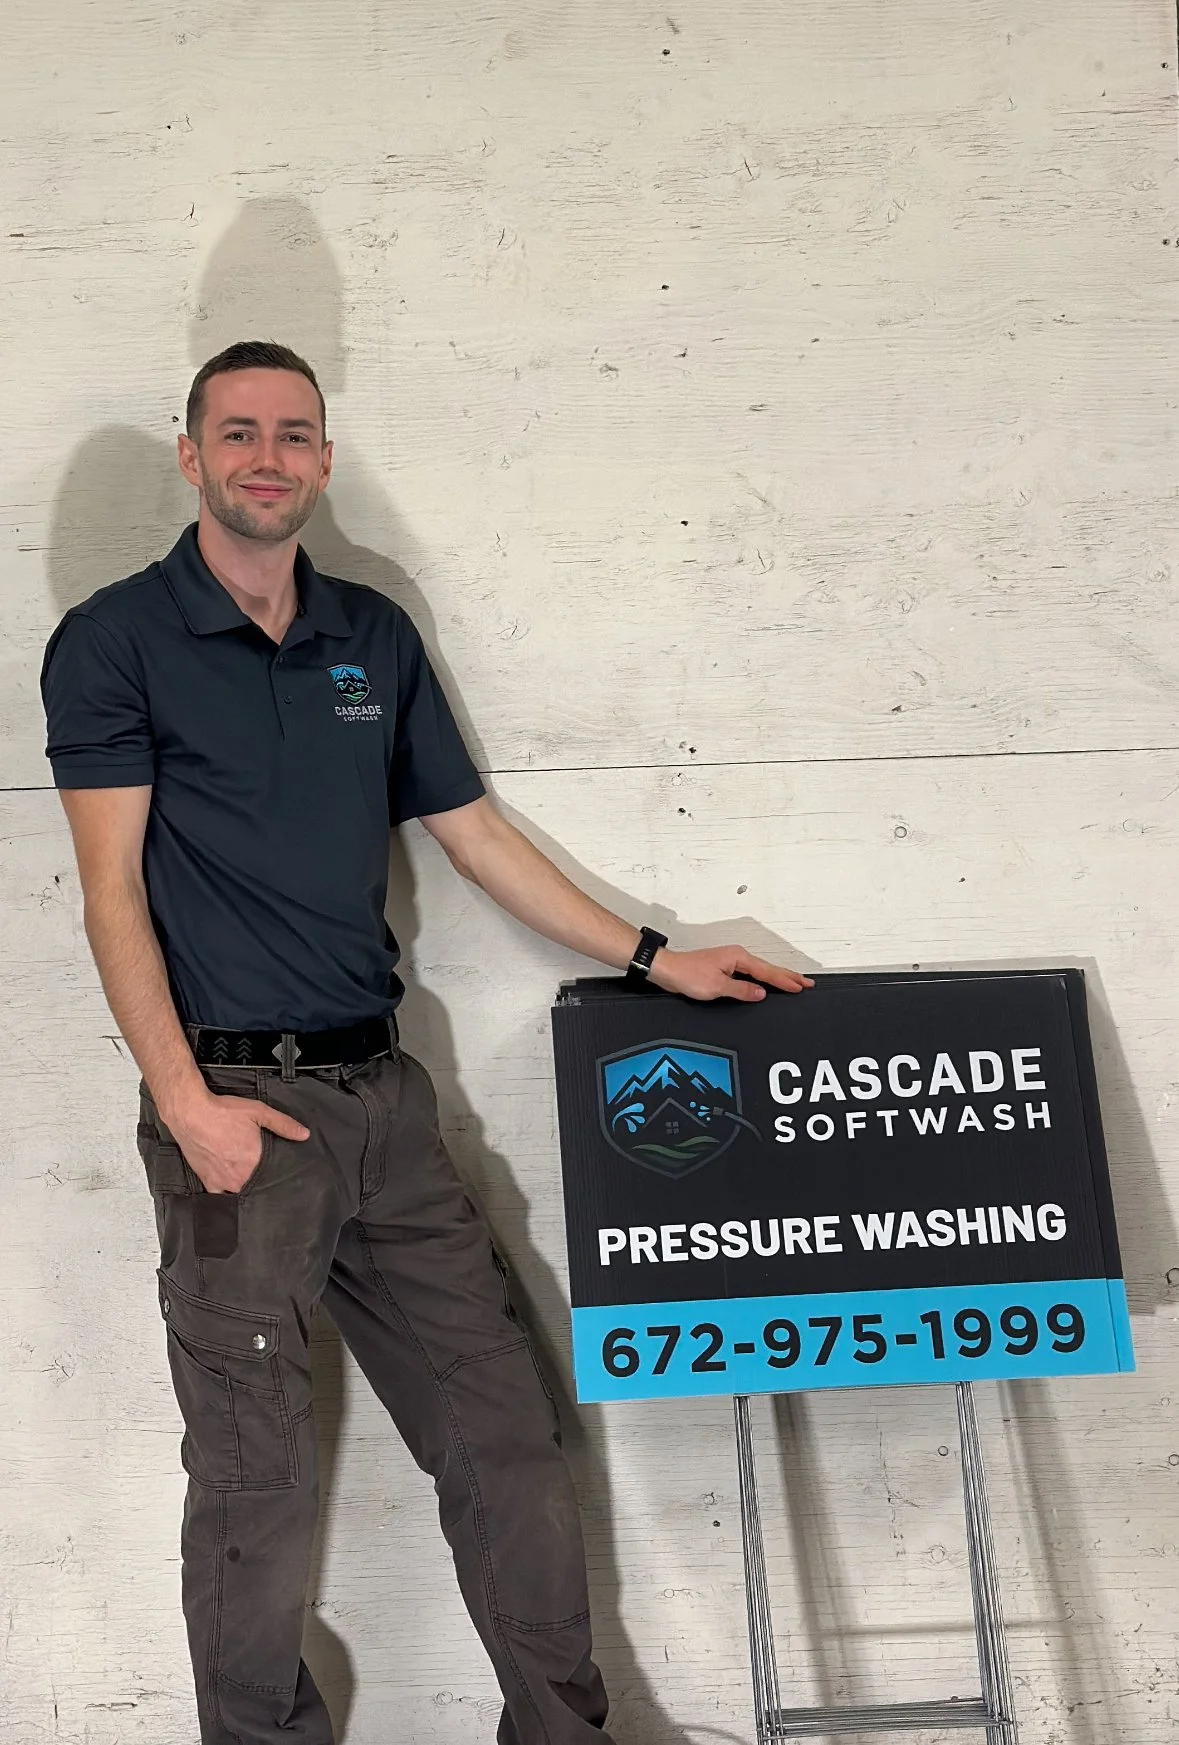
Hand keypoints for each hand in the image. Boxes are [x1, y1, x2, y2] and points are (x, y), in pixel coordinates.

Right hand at [163, 1087, 310, 1194]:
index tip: (283, 1174)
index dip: (279, 1174)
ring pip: (241, 1192)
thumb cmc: (222, 1112)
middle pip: (257, 1185)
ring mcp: (223, 1181)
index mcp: (254, 1160)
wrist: (191, 1113)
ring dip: (246, 1187)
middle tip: (264, 1173)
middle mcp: (240, 1175)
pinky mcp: (208, 1181)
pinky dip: (227, 1193)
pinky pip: (220, 1196)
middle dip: (262, 1180)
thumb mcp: (258, 1111)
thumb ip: (283, 1124)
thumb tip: (303, 1134)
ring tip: (248, 1178)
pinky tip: (231, 1187)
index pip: (273, 1175)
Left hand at [649, 946, 813, 1002]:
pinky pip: (750, 974)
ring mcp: (730, 962)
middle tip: (806, 983)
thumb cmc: (687, 974)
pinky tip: (765, 985)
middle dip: (788, 976)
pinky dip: (762, 979)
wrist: (668, 970)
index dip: (786, 981)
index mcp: (738, 958)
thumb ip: (741, 990)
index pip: (768, 972)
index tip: (802, 986)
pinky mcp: (724, 969)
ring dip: (777, 978)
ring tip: (793, 983)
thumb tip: (760, 993)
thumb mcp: (717, 987)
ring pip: (760, 971)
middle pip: (768, 969)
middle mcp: (736, 957)